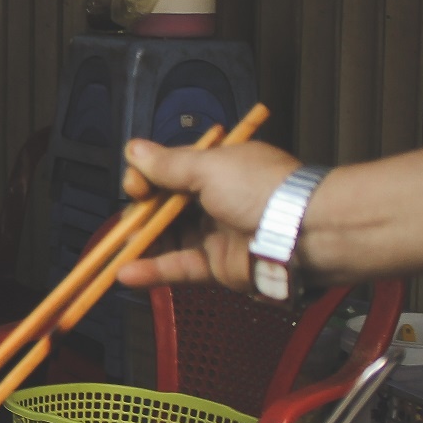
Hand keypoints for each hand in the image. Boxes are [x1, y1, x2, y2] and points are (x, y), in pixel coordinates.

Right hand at [113, 138, 303, 291]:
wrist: (304, 231)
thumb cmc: (260, 188)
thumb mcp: (209, 166)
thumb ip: (167, 164)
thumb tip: (132, 148)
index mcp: (215, 168)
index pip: (169, 171)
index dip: (147, 177)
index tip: (136, 186)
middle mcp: (213, 200)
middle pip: (165, 206)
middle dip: (140, 211)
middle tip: (130, 216)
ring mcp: (215, 235)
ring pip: (169, 239)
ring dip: (141, 242)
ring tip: (118, 248)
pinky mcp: (218, 267)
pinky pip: (180, 268)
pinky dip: (153, 271)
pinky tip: (125, 273)